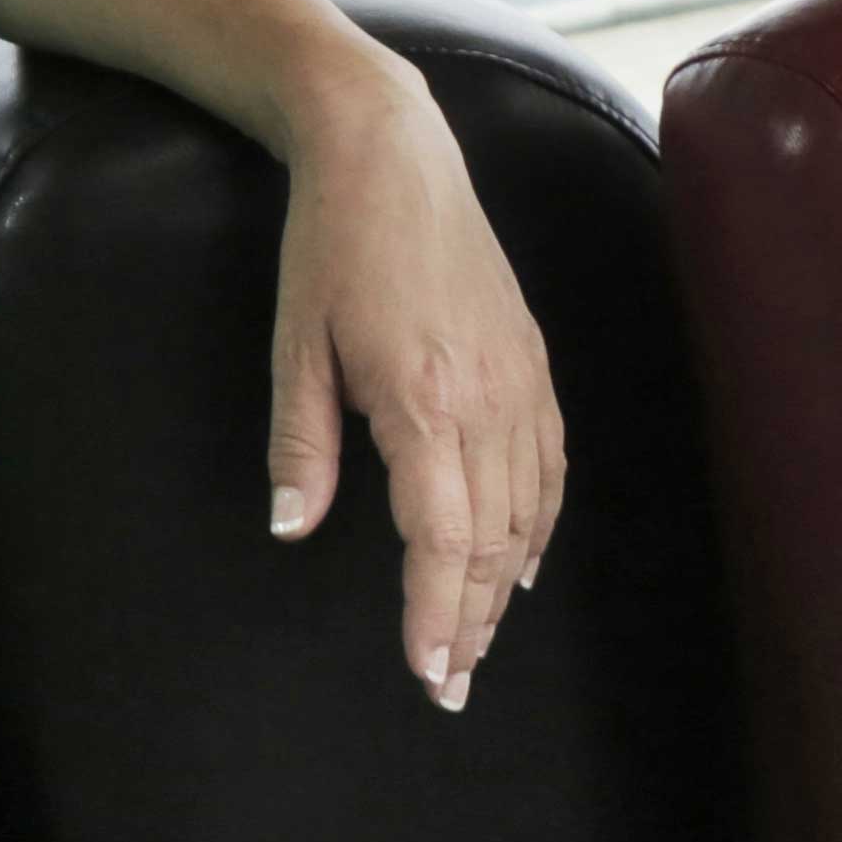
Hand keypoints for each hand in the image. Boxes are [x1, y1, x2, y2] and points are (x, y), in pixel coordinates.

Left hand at [265, 59, 564, 707]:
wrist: (392, 158)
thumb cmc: (328, 248)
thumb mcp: (293, 345)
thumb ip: (300, 443)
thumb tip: (291, 527)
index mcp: (422, 402)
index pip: (441, 540)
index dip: (437, 614)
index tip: (429, 671)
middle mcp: (487, 400)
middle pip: (493, 542)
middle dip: (473, 621)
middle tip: (451, 684)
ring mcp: (521, 381)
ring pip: (528, 511)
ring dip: (506, 585)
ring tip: (478, 640)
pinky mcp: (534, 363)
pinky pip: (550, 465)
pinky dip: (540, 524)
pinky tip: (524, 562)